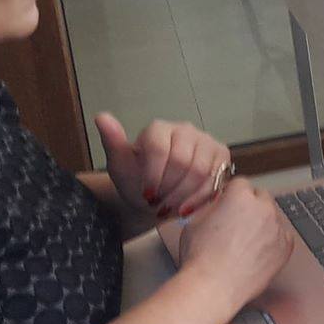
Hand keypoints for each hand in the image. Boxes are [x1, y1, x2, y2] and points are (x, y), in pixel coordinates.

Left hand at [95, 113, 230, 220]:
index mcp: (159, 129)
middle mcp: (186, 130)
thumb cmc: (137, 181)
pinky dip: (200, 198)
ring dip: (184, 195)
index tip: (146, 195)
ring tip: (171, 207)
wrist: (158, 196)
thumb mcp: (120, 166)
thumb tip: (101, 117)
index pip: (158, 149)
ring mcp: (207, 142)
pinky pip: (216, 179)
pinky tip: (187, 206)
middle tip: (159, 204)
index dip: (152, 176)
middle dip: (169, 189)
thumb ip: (113, 142)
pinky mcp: (221, 156)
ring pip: (200, 171)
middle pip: (182, 161)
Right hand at [175, 180, 294, 310]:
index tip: (229, 202)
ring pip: (272, 217)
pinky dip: (272, 241)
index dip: (232, 193)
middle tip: (236, 223)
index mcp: (240, 196)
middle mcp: (263, 208)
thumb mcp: (195, 221)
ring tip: (243, 243)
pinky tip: (255, 252)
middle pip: (260, 197)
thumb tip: (220, 203)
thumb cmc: (201, 257)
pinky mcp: (286, 246)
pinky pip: (281, 236)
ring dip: (262, 224)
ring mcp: (278, 227)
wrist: (214, 286)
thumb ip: (212, 206)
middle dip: (250, 206)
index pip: (241, 183)